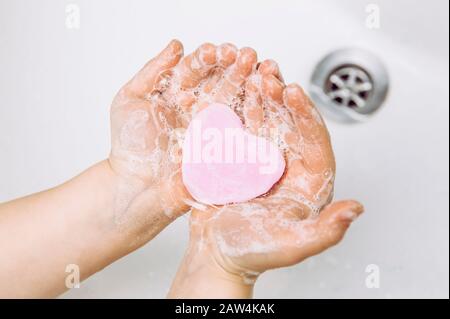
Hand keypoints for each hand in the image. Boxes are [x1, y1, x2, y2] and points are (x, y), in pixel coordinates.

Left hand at [108, 40, 263, 245]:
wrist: (138, 184)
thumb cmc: (130, 145)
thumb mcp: (131, 99)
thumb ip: (153, 71)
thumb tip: (176, 44)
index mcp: (179, 93)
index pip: (199, 68)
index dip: (211, 58)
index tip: (220, 51)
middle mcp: (199, 107)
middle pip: (222, 80)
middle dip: (236, 67)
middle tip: (247, 55)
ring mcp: (215, 127)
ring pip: (237, 100)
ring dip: (251, 85)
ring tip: (261, 71)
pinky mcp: (226, 147)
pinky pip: (244, 128)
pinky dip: (256, 112)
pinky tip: (265, 98)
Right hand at [168, 62, 363, 297]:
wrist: (216, 254)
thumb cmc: (254, 253)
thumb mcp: (292, 245)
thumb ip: (326, 230)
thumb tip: (357, 209)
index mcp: (308, 182)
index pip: (315, 142)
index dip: (306, 115)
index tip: (292, 92)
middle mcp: (288, 166)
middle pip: (290, 124)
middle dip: (280, 97)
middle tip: (269, 74)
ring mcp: (262, 160)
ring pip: (265, 120)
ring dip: (260, 97)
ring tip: (252, 74)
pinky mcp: (239, 158)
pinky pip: (241, 128)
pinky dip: (237, 109)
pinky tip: (232, 92)